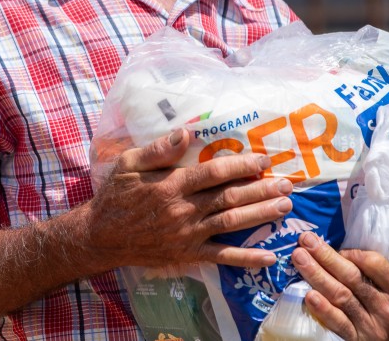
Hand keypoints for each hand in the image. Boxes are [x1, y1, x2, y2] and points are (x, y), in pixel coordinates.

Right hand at [83, 128, 292, 270]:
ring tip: (284, 207)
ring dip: (260, 215)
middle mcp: (183, 210)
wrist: (100, 237)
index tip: (263, 159)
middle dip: (261, 189)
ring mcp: (188, 235)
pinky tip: (269, 255)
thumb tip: (185, 132)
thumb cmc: (115, 196)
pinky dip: (246, 257)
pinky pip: (221, 256)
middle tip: (287, 184)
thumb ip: (158, 149)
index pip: (213, 173)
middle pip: (229, 198)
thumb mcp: (128, 164)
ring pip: (231, 224)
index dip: (241, 166)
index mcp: (171, 185)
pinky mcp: (188, 254)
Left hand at [292, 232, 388, 340]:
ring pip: (341, 296)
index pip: (374, 263)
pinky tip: (309, 296)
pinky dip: (323, 309)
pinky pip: (338, 324)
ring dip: (317, 275)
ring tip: (299, 258)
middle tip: (306, 240)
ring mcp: (371, 326)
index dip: (352, 252)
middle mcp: (388, 308)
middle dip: (326, 256)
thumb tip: (366, 246)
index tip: (336, 246)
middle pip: (352, 277)